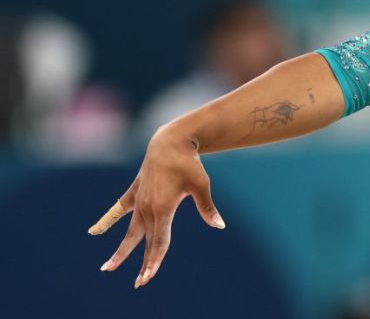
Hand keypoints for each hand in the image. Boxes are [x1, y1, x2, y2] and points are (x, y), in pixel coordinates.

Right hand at [87, 125, 225, 287]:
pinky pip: (119, 209)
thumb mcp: (201, 185)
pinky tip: (94, 232)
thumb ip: (207, 208)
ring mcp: (139, 200)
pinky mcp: (134, 192)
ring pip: (129, 231)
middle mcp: (148, 207)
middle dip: (143, 263)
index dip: (155, 261)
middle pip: (145, 241)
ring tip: (107, 268)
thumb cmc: (189, 163)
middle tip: (139, 283)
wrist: (170, 141)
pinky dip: (107, 220)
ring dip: (121, 250)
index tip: (147, 278)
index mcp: (163, 208)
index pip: (159, 242)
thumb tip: (219, 225)